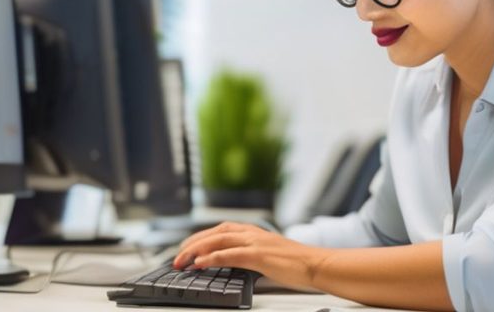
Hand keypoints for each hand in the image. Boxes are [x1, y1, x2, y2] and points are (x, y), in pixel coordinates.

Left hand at [173, 222, 329, 289]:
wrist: (316, 264)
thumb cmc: (296, 263)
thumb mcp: (268, 255)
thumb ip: (251, 255)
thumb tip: (233, 263)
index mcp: (254, 231)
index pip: (220, 230)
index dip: (201, 237)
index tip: (186, 248)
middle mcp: (251, 233)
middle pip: (214, 233)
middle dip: (192, 243)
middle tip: (177, 256)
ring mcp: (255, 242)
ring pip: (217, 240)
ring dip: (196, 250)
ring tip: (182, 260)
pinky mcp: (259, 255)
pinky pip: (229, 254)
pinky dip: (212, 257)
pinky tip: (200, 263)